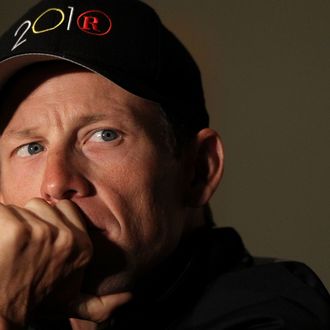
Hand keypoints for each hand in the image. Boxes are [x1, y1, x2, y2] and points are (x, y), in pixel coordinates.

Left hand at [0, 198, 92, 326]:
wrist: (1, 315)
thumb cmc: (33, 302)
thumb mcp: (71, 303)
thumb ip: (101, 303)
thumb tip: (128, 297)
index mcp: (83, 246)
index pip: (66, 208)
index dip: (49, 218)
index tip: (39, 237)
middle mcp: (68, 238)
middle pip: (41, 205)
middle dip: (29, 219)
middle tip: (21, 246)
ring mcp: (43, 233)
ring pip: (20, 208)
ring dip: (10, 222)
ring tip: (8, 246)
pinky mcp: (16, 231)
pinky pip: (2, 211)